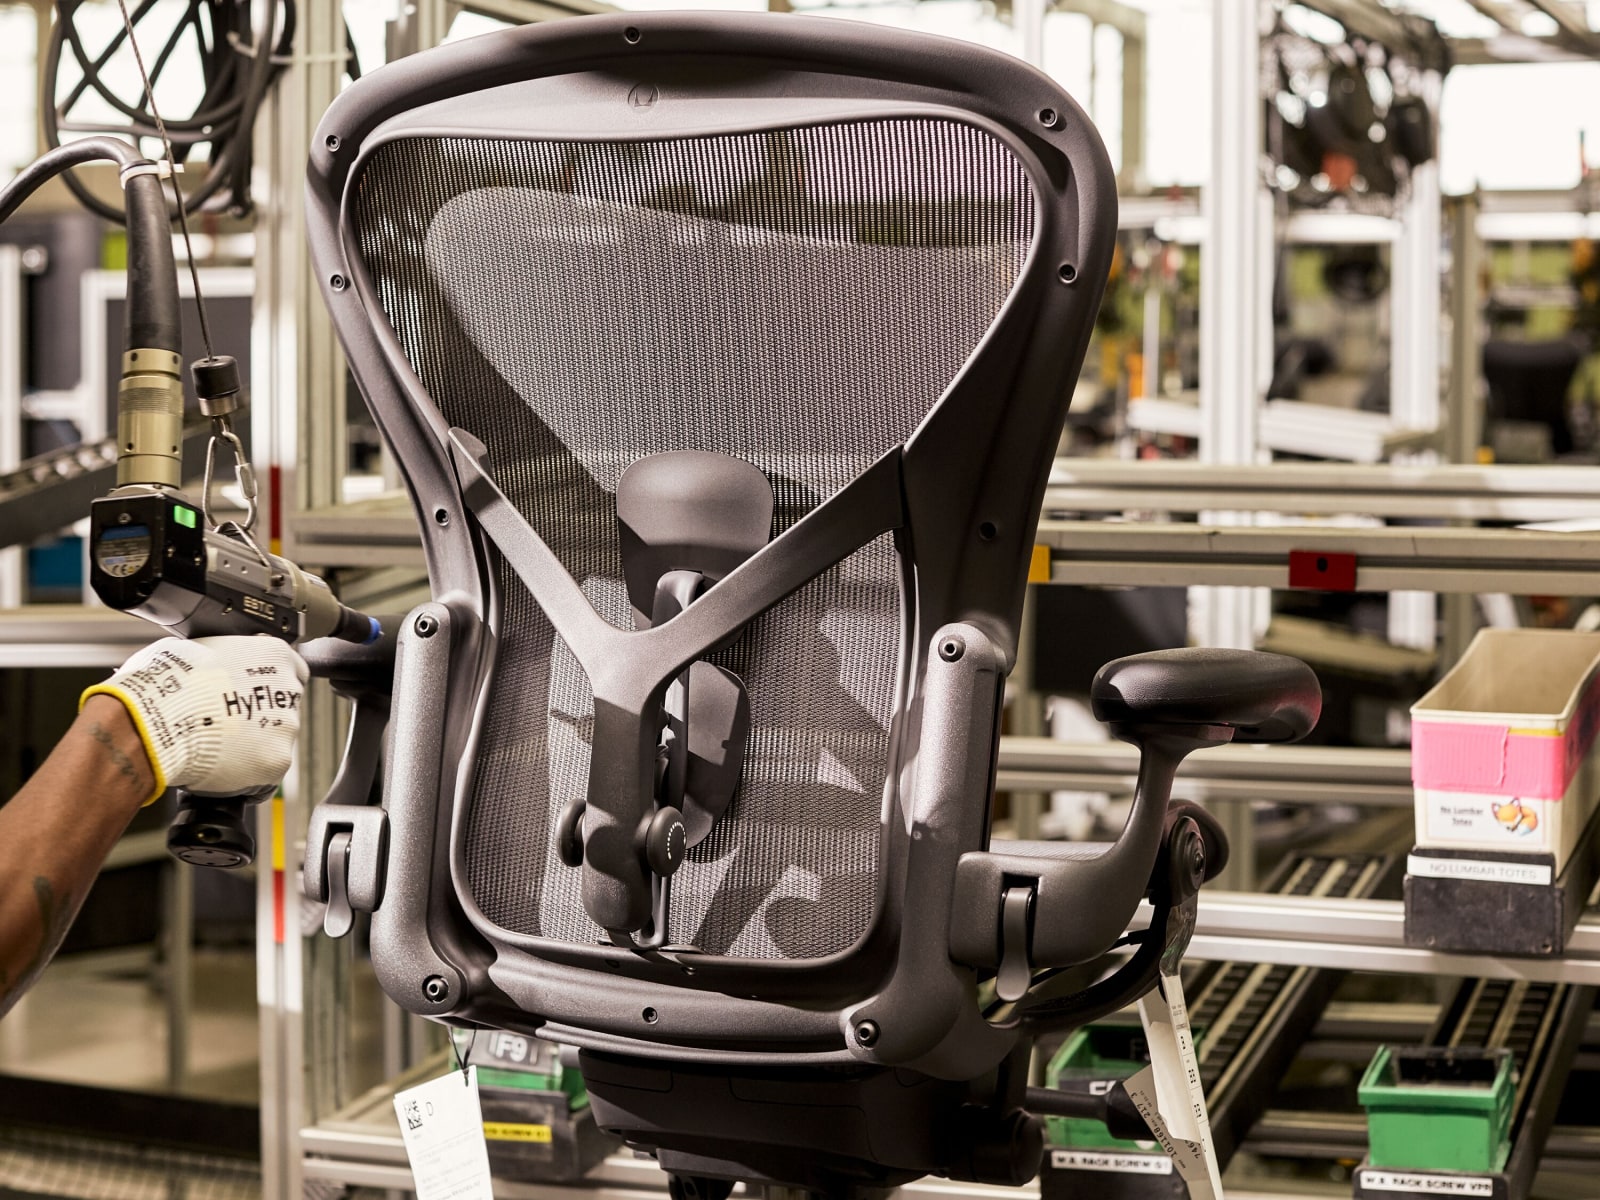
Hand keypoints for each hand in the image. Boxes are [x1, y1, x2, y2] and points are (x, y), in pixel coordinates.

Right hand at [82, 636, 308, 804]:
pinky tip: (221, 769)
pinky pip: (266, 772)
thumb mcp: (192, 650)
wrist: (152, 722)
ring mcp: (286, 727)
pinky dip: (247, 776)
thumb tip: (209, 664)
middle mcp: (287, 688)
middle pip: (282, 707)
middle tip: (225, 723)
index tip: (250, 694)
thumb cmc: (164, 684)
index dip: (265, 685)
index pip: (288, 669)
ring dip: (253, 746)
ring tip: (217, 746)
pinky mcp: (276, 761)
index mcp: (273, 654)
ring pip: (275, 740)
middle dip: (258, 716)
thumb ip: (219, 659)